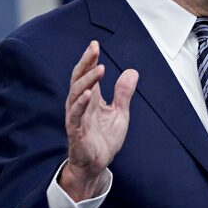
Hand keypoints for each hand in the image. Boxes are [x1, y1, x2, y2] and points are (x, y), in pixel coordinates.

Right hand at [59, 40, 138, 201]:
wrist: (97, 164)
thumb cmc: (104, 139)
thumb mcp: (119, 113)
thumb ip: (123, 93)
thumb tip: (132, 71)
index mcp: (90, 98)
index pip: (87, 74)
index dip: (89, 59)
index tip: (95, 43)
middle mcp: (80, 104)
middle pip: (79, 78)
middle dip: (86, 62)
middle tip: (94, 48)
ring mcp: (76, 117)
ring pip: (76, 93)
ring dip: (87, 80)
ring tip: (98, 67)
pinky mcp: (76, 131)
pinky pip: (76, 115)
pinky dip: (81, 103)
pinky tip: (88, 94)